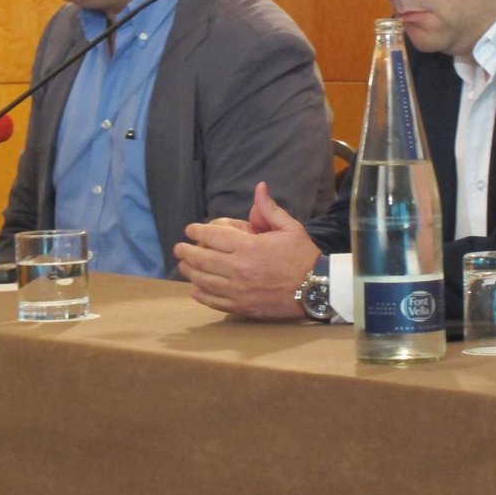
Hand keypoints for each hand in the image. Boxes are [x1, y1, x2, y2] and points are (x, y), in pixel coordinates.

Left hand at [174, 182, 319, 320]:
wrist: (317, 289)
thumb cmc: (302, 256)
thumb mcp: (290, 228)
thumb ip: (269, 209)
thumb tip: (260, 187)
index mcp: (249, 247)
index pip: (213, 237)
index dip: (197, 231)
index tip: (189, 230)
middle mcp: (239, 269)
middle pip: (202, 259)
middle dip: (186, 252)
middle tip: (178, 248)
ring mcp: (238, 291)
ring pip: (204, 281)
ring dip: (190, 272)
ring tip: (183, 266)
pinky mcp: (242, 307)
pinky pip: (214, 301)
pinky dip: (201, 295)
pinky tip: (195, 290)